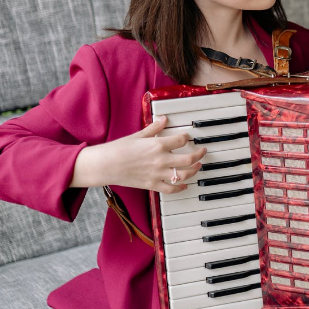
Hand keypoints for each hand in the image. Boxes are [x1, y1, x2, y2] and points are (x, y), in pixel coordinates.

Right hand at [71, 115, 206, 193]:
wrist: (105, 165)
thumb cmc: (119, 148)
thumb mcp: (138, 135)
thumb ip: (154, 128)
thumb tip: (164, 119)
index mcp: (157, 144)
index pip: (181, 140)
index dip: (187, 137)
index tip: (188, 137)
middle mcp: (161, 160)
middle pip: (189, 159)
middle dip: (199, 154)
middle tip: (203, 151)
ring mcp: (157, 174)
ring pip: (184, 174)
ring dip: (194, 170)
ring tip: (198, 166)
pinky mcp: (152, 185)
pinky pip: (171, 189)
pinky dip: (181, 188)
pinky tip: (185, 185)